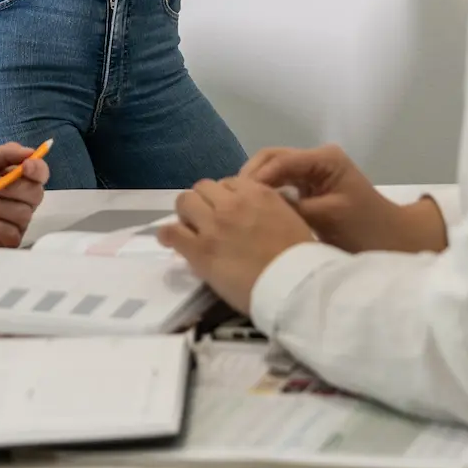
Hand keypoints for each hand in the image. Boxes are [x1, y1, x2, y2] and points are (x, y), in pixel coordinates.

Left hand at [0, 142, 50, 255]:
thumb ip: (6, 153)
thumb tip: (31, 152)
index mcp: (20, 179)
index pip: (41, 173)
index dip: (37, 170)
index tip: (25, 167)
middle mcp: (24, 200)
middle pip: (36, 194)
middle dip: (10, 188)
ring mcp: (18, 222)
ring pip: (23, 213)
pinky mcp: (9, 241)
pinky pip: (13, 233)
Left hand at [156, 178, 315, 313]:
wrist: (294, 285)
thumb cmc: (300, 258)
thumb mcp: (291, 218)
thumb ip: (269, 207)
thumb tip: (256, 210)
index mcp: (258, 193)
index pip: (229, 182)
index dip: (225, 196)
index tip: (227, 210)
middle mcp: (232, 203)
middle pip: (203, 187)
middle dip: (204, 201)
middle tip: (207, 219)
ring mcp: (213, 225)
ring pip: (184, 202)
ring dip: (186, 213)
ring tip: (190, 229)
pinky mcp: (199, 249)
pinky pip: (171, 232)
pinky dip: (168, 235)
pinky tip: (170, 241)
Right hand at [242, 146, 447, 254]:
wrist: (394, 243)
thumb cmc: (364, 231)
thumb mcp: (325, 219)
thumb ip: (289, 209)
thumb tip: (254, 207)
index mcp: (324, 159)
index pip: (278, 160)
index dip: (255, 178)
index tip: (235, 199)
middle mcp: (317, 159)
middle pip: (271, 160)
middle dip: (250, 179)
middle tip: (229, 202)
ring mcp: (314, 172)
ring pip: (273, 171)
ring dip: (255, 187)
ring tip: (236, 208)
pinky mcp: (311, 187)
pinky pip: (281, 184)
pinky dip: (266, 195)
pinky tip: (252, 212)